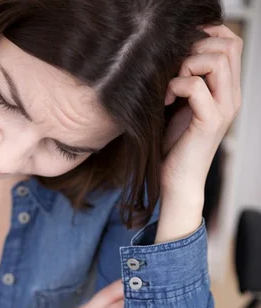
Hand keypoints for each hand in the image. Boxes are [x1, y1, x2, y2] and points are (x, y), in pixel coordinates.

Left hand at [161, 24, 242, 193]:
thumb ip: (188, 79)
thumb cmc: (175, 146)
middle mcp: (231, 97)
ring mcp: (224, 109)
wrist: (177, 181)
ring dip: (187, 64)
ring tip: (170, 86)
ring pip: (217, 60)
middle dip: (196, 47)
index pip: (232, 44)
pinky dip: (177, 85)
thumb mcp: (182, 104)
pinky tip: (166, 100)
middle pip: (229, 46)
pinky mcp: (210, 121)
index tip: (183, 51)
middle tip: (175, 68)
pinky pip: (196, 85)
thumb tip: (175, 50)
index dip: (208, 35)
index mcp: (227, 91)